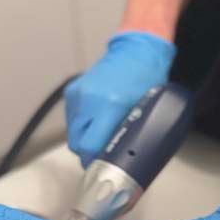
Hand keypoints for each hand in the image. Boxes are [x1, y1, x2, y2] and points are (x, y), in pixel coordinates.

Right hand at [65, 31, 175, 166]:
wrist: (136, 51)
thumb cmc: (148, 81)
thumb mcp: (146, 111)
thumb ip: (132, 135)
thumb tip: (127, 163)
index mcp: (109, 105)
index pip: (90, 146)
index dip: (96, 161)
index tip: (104, 169)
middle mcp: (88, 99)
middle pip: (77, 143)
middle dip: (89, 154)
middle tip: (105, 157)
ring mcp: (77, 94)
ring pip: (72, 133)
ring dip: (85, 139)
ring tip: (103, 136)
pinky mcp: (71, 91)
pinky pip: (72, 119)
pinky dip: (82, 126)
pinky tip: (97, 122)